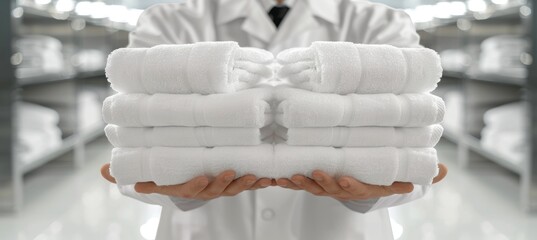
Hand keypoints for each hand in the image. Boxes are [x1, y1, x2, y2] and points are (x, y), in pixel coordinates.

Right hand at [100, 163, 274, 199]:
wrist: (188, 183)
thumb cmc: (169, 178)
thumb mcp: (149, 178)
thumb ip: (130, 174)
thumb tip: (103, 170)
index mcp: (187, 187)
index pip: (192, 188)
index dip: (198, 184)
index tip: (203, 176)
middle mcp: (206, 189)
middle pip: (217, 190)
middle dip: (225, 183)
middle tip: (232, 172)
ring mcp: (221, 187)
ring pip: (235, 188)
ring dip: (247, 183)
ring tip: (258, 176)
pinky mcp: (234, 181)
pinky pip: (248, 183)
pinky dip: (259, 181)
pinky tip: (269, 175)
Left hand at [275, 163, 447, 200]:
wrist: (358, 187)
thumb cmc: (377, 180)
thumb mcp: (397, 180)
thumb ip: (417, 174)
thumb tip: (442, 170)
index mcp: (360, 186)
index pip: (356, 187)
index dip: (350, 184)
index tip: (345, 178)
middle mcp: (342, 189)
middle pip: (330, 187)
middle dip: (322, 181)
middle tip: (315, 173)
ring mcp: (326, 186)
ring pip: (312, 187)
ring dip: (300, 182)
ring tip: (289, 176)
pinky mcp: (314, 181)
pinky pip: (300, 182)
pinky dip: (289, 180)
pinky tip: (277, 175)